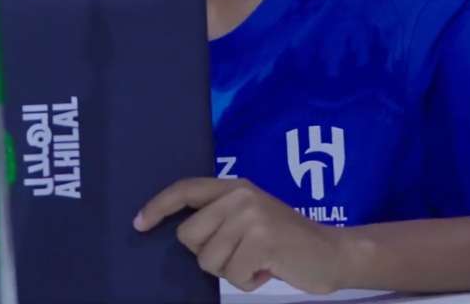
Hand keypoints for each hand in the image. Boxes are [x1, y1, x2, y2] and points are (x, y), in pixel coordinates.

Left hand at [133, 177, 346, 293]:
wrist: (331, 252)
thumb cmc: (285, 240)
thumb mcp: (251, 216)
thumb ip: (221, 217)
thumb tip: (182, 234)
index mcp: (234, 186)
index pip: (186, 189)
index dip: (158, 206)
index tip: (138, 223)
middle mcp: (239, 196)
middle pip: (189, 236)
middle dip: (209, 254)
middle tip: (240, 253)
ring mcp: (250, 216)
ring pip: (209, 260)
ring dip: (232, 271)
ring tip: (258, 260)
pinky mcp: (262, 240)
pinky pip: (233, 275)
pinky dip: (249, 282)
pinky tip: (268, 270)